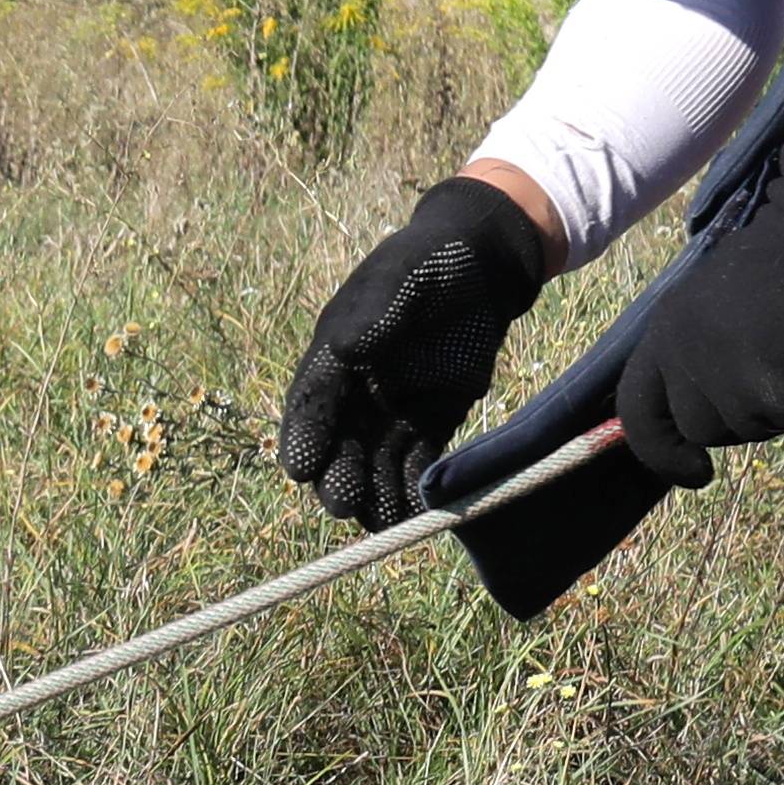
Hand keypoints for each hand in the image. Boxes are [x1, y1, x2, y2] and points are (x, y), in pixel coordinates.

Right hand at [278, 174, 556, 525]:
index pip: (312, 402)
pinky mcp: (432, 423)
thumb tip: (346, 349)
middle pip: (339, 445)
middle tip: (344, 503)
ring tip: (385, 521)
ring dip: (377, 493)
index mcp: (336, 355)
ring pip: (377, 463)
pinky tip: (422, 511)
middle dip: (338, 476)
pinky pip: (420, 463)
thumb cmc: (431, 263)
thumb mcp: (400, 277)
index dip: (304, 434)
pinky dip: (419, 487)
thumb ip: (374, 312)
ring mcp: (394, 411)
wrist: (483, 267)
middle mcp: (358, 392)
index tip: (300, 466)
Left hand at [593, 143, 783, 488]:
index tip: (693, 473)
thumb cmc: (773, 265)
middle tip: (771, 379)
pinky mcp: (766, 379)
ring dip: (778, 405)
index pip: (638, 412)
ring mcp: (721, 368)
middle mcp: (681, 353)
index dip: (661, 452)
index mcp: (663, 333)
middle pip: (701, 430)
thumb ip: (695, 359)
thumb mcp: (708, 309)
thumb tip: (698, 420)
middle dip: (738, 419)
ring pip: (749, 428)